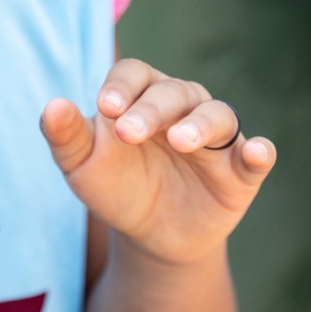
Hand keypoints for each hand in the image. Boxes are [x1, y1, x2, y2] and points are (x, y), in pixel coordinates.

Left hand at [41, 59, 275, 266]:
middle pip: (173, 93)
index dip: (122, 87)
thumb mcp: (84, 167)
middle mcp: (183, 107)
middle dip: (151, 110)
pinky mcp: (240, 171)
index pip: (135, 74)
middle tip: (129, 133)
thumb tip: (51, 106)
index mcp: (142, 96)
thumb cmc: (116, 188)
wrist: (151, 237)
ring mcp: (214, 138)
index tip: (106, 109)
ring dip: (200, 125)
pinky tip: (257, 153)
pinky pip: (254, 157)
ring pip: (216, 115)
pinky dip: (258, 153)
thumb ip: (67, 137)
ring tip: (181, 142)